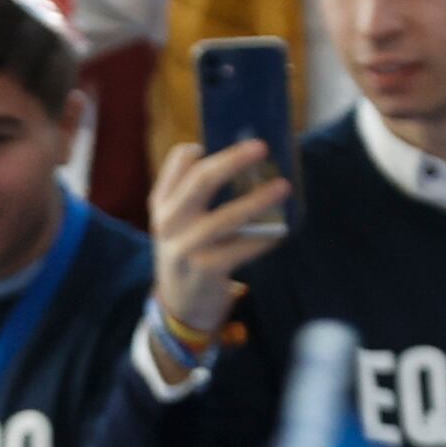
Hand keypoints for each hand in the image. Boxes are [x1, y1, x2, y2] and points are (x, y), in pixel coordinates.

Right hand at [146, 135, 289, 348]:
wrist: (178, 308)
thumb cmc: (189, 254)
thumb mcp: (179, 224)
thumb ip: (196, 196)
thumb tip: (247, 161)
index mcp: (162, 204)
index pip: (179, 163)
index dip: (202, 148)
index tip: (229, 139)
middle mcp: (168, 223)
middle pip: (201, 181)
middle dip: (233, 160)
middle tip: (262, 147)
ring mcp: (184, 248)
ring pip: (225, 216)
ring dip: (258, 200)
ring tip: (283, 187)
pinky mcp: (204, 270)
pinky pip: (241, 248)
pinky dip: (264, 237)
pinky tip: (281, 230)